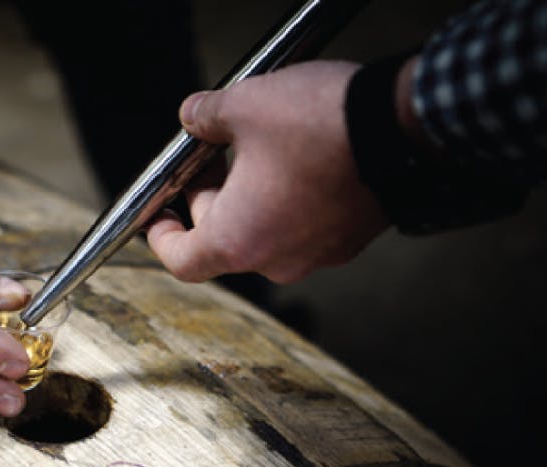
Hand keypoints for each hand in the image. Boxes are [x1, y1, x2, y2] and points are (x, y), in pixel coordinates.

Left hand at [147, 61, 388, 283]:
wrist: (408, 128)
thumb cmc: (323, 126)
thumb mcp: (245, 106)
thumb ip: (205, 116)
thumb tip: (194, 116)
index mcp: (238, 241)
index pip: (181, 261)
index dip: (162, 237)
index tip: (158, 214)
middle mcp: (277, 260)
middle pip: (223, 239)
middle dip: (211, 196)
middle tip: (210, 155)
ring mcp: (318, 255)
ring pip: (265, 230)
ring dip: (252, 196)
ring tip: (259, 149)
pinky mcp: (350, 240)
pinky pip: (304, 226)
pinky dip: (290, 201)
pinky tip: (300, 158)